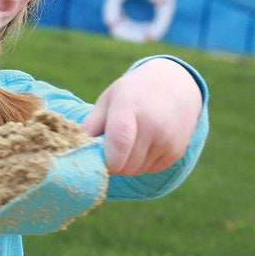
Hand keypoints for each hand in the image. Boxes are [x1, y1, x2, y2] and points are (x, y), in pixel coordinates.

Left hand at [81, 59, 202, 175]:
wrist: (176, 85)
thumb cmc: (133, 93)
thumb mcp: (108, 99)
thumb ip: (91, 124)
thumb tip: (78, 150)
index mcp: (130, 106)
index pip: (119, 142)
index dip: (106, 160)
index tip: (98, 159)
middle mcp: (153, 124)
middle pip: (125, 165)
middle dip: (113, 162)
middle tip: (110, 147)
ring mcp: (167, 139)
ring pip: (136, 171)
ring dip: (127, 164)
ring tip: (129, 142)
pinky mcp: (176, 152)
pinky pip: (150, 170)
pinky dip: (142, 163)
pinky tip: (145, 143)